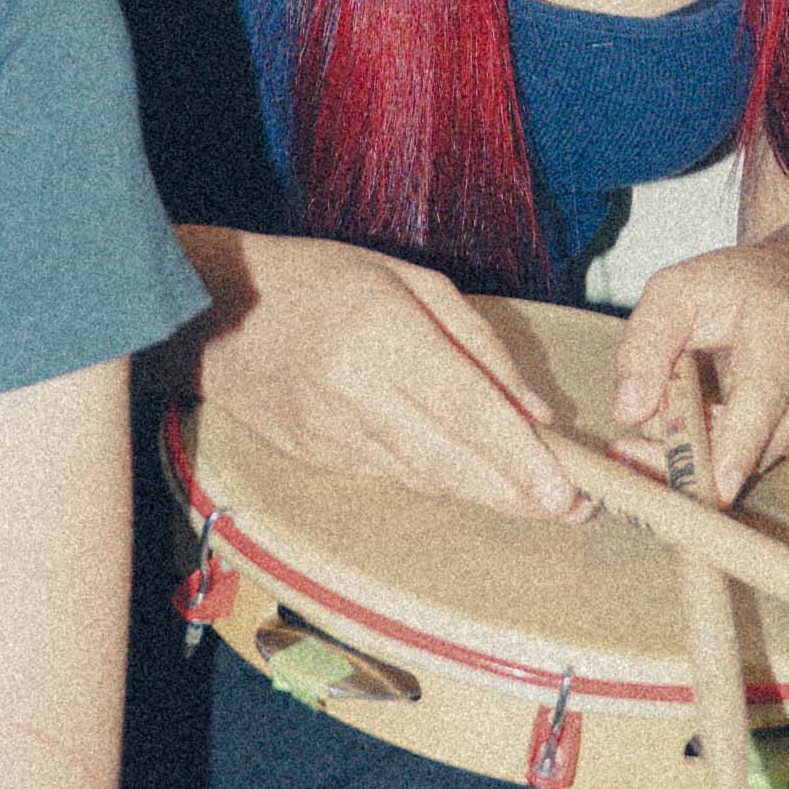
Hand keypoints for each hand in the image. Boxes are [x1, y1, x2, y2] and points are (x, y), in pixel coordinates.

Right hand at [201, 236, 578, 517]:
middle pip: (451, 462)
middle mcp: (357, 393)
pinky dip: (441, 484)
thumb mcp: (408, 280)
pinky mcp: (319, 459)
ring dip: (487, 497)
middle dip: (517, 494)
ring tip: (540, 504)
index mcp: (381, 336)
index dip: (519, 457)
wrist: (213, 314)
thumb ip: (477, 342)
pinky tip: (478, 486)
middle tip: (576, 509)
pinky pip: (395, 478)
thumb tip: (533, 409)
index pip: (466, 410)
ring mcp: (333, 435)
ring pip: (426, 480)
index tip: (565, 490)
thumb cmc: (318, 279)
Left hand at [609, 231, 788, 504]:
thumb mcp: (675, 291)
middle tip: (633, 453)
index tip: (717, 485)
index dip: (738, 444)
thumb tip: (629, 413)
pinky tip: (714, 417)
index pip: (762, 394)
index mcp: (782, 323)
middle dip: (698, 458)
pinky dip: (734, 450)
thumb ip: (643, 345)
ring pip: (762, 456)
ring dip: (711, 453)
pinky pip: (771, 455)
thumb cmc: (734, 285)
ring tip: (673, 416)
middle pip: (760, 439)